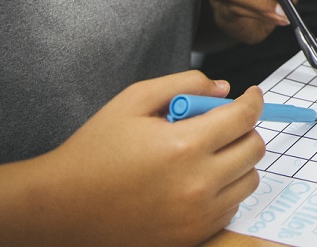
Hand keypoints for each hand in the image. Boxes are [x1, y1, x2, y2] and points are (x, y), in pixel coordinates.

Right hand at [43, 72, 264, 245]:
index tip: (251, 96)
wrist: (62, 207)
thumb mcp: (134, 100)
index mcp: (184, 146)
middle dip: (246, 129)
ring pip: (249, 180)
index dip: (253, 101)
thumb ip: (184, 85)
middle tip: (225, 124)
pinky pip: (231, 207)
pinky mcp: (192, 236)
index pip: (244, 117)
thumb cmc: (95, 151)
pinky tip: (196, 180)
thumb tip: (224, 88)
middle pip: (254, 149)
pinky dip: (224, 190)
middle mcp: (197, 184)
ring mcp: (197, 215)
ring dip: (237, 161)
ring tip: (208, 153)